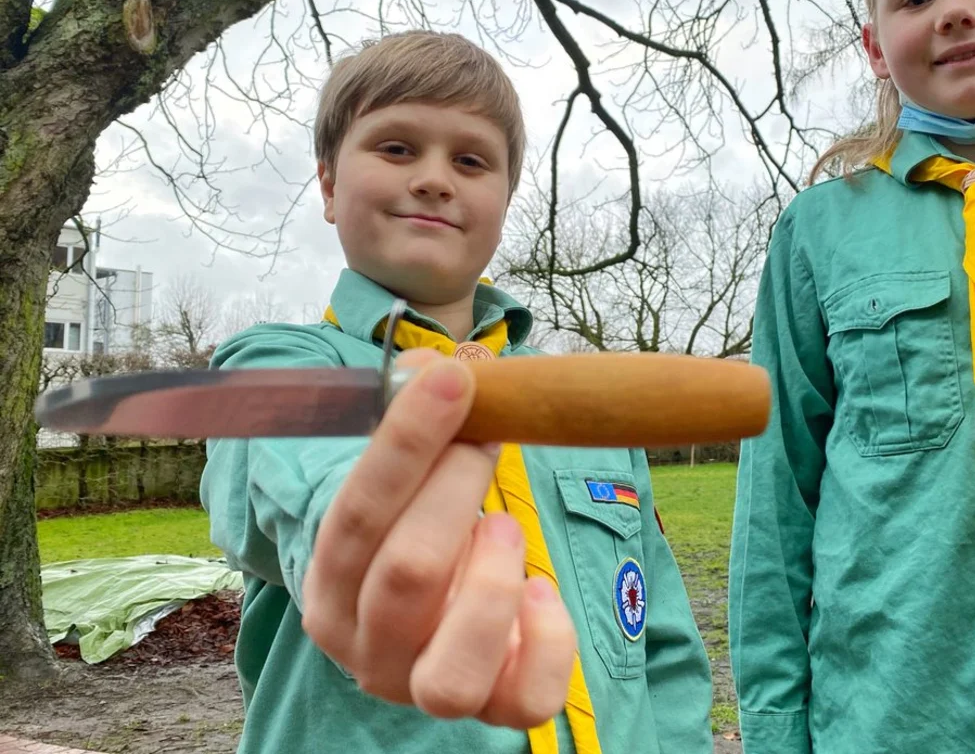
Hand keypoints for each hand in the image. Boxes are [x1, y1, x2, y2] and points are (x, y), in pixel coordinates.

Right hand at [300, 350, 577, 727]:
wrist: (428, 622)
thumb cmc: (419, 535)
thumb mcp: (406, 490)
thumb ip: (419, 433)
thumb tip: (446, 362)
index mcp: (328, 588)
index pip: (357, 513)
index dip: (406, 441)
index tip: (452, 377)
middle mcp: (365, 650)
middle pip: (408, 573)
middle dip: (458, 487)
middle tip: (486, 439)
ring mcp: (425, 691)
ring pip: (452, 667)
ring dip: (492, 578)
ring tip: (503, 528)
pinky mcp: (494, 708)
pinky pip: (528, 699)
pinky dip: (548, 636)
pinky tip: (540, 590)